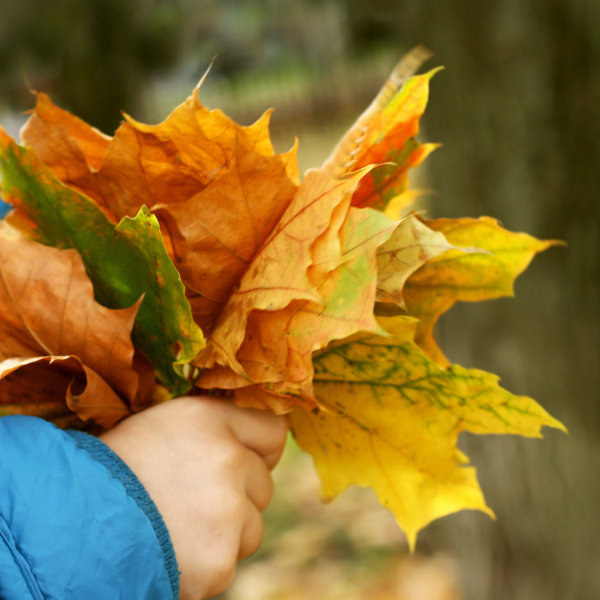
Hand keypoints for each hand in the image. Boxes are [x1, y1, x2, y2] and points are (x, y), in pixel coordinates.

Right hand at [100, 396, 287, 599]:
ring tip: (178, 526)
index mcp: (209, 418)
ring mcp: (226, 512)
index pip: (273, 431)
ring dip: (228, 530)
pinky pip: (231, 560)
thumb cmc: (116, 469)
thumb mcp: (164, 425)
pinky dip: (209, 561)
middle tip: (192, 498)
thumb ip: (215, 426)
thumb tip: (260, 439)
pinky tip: (173, 550)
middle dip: (240, 493)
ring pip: (254, 526)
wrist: (68, 526)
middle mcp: (226, 459)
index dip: (259, 449)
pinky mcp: (219, 560)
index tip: (244, 460)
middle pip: (264, 483)